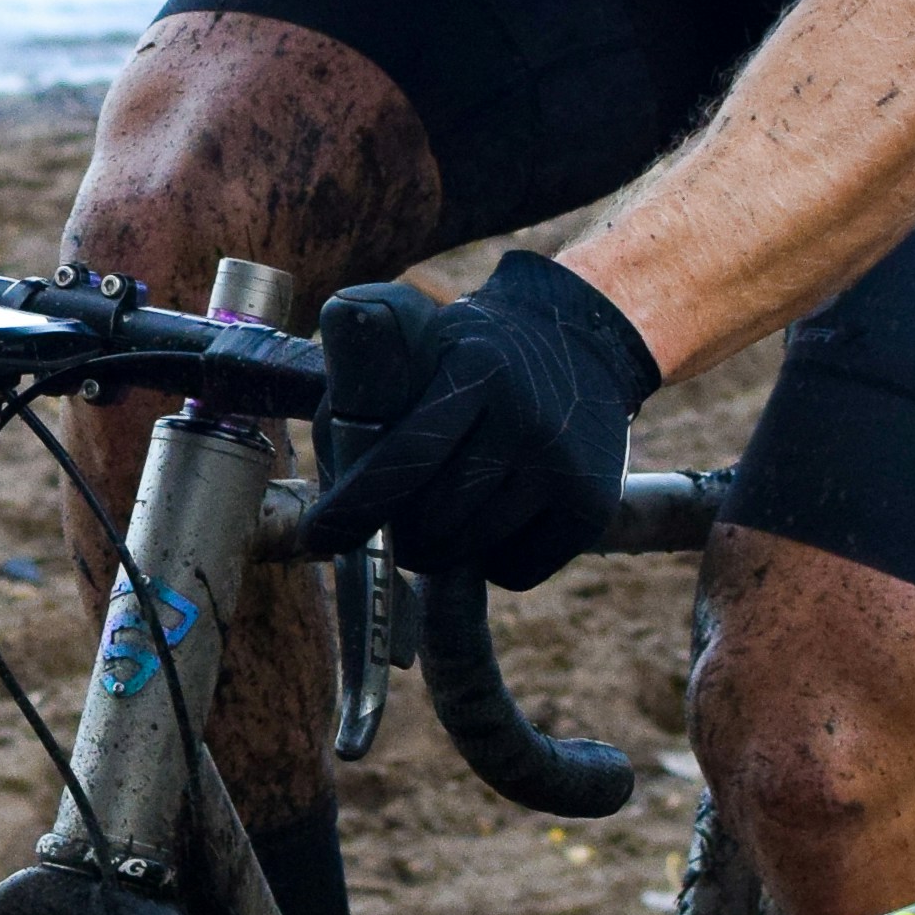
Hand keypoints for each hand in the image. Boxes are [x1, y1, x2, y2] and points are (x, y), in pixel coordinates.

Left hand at [298, 250, 658, 591]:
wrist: (581, 340)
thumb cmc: (473, 355)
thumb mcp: (423, 348)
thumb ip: (368, 407)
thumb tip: (328, 508)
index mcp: (475, 369)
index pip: (406, 457)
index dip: (358, 506)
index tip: (321, 536)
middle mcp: (526, 418)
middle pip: (435, 520)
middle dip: (403, 532)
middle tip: (400, 519)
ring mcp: (564, 465)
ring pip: (471, 552)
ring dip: (446, 546)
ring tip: (454, 505)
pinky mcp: (593, 505)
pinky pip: (516, 573)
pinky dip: (491, 560)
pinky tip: (498, 514)